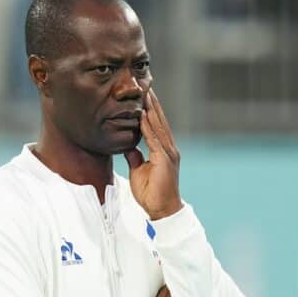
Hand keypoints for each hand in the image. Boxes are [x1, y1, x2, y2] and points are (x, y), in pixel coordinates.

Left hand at [124, 89, 181, 220]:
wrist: (162, 210)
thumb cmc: (151, 194)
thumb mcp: (138, 171)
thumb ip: (135, 157)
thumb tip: (128, 146)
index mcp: (163, 150)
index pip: (156, 126)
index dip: (150, 110)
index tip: (144, 96)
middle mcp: (169, 149)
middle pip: (159, 121)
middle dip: (153, 104)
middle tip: (147, 86)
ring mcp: (168, 153)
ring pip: (158, 126)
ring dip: (151, 109)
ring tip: (146, 93)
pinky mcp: (164, 160)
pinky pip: (154, 139)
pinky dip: (148, 126)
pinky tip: (143, 114)